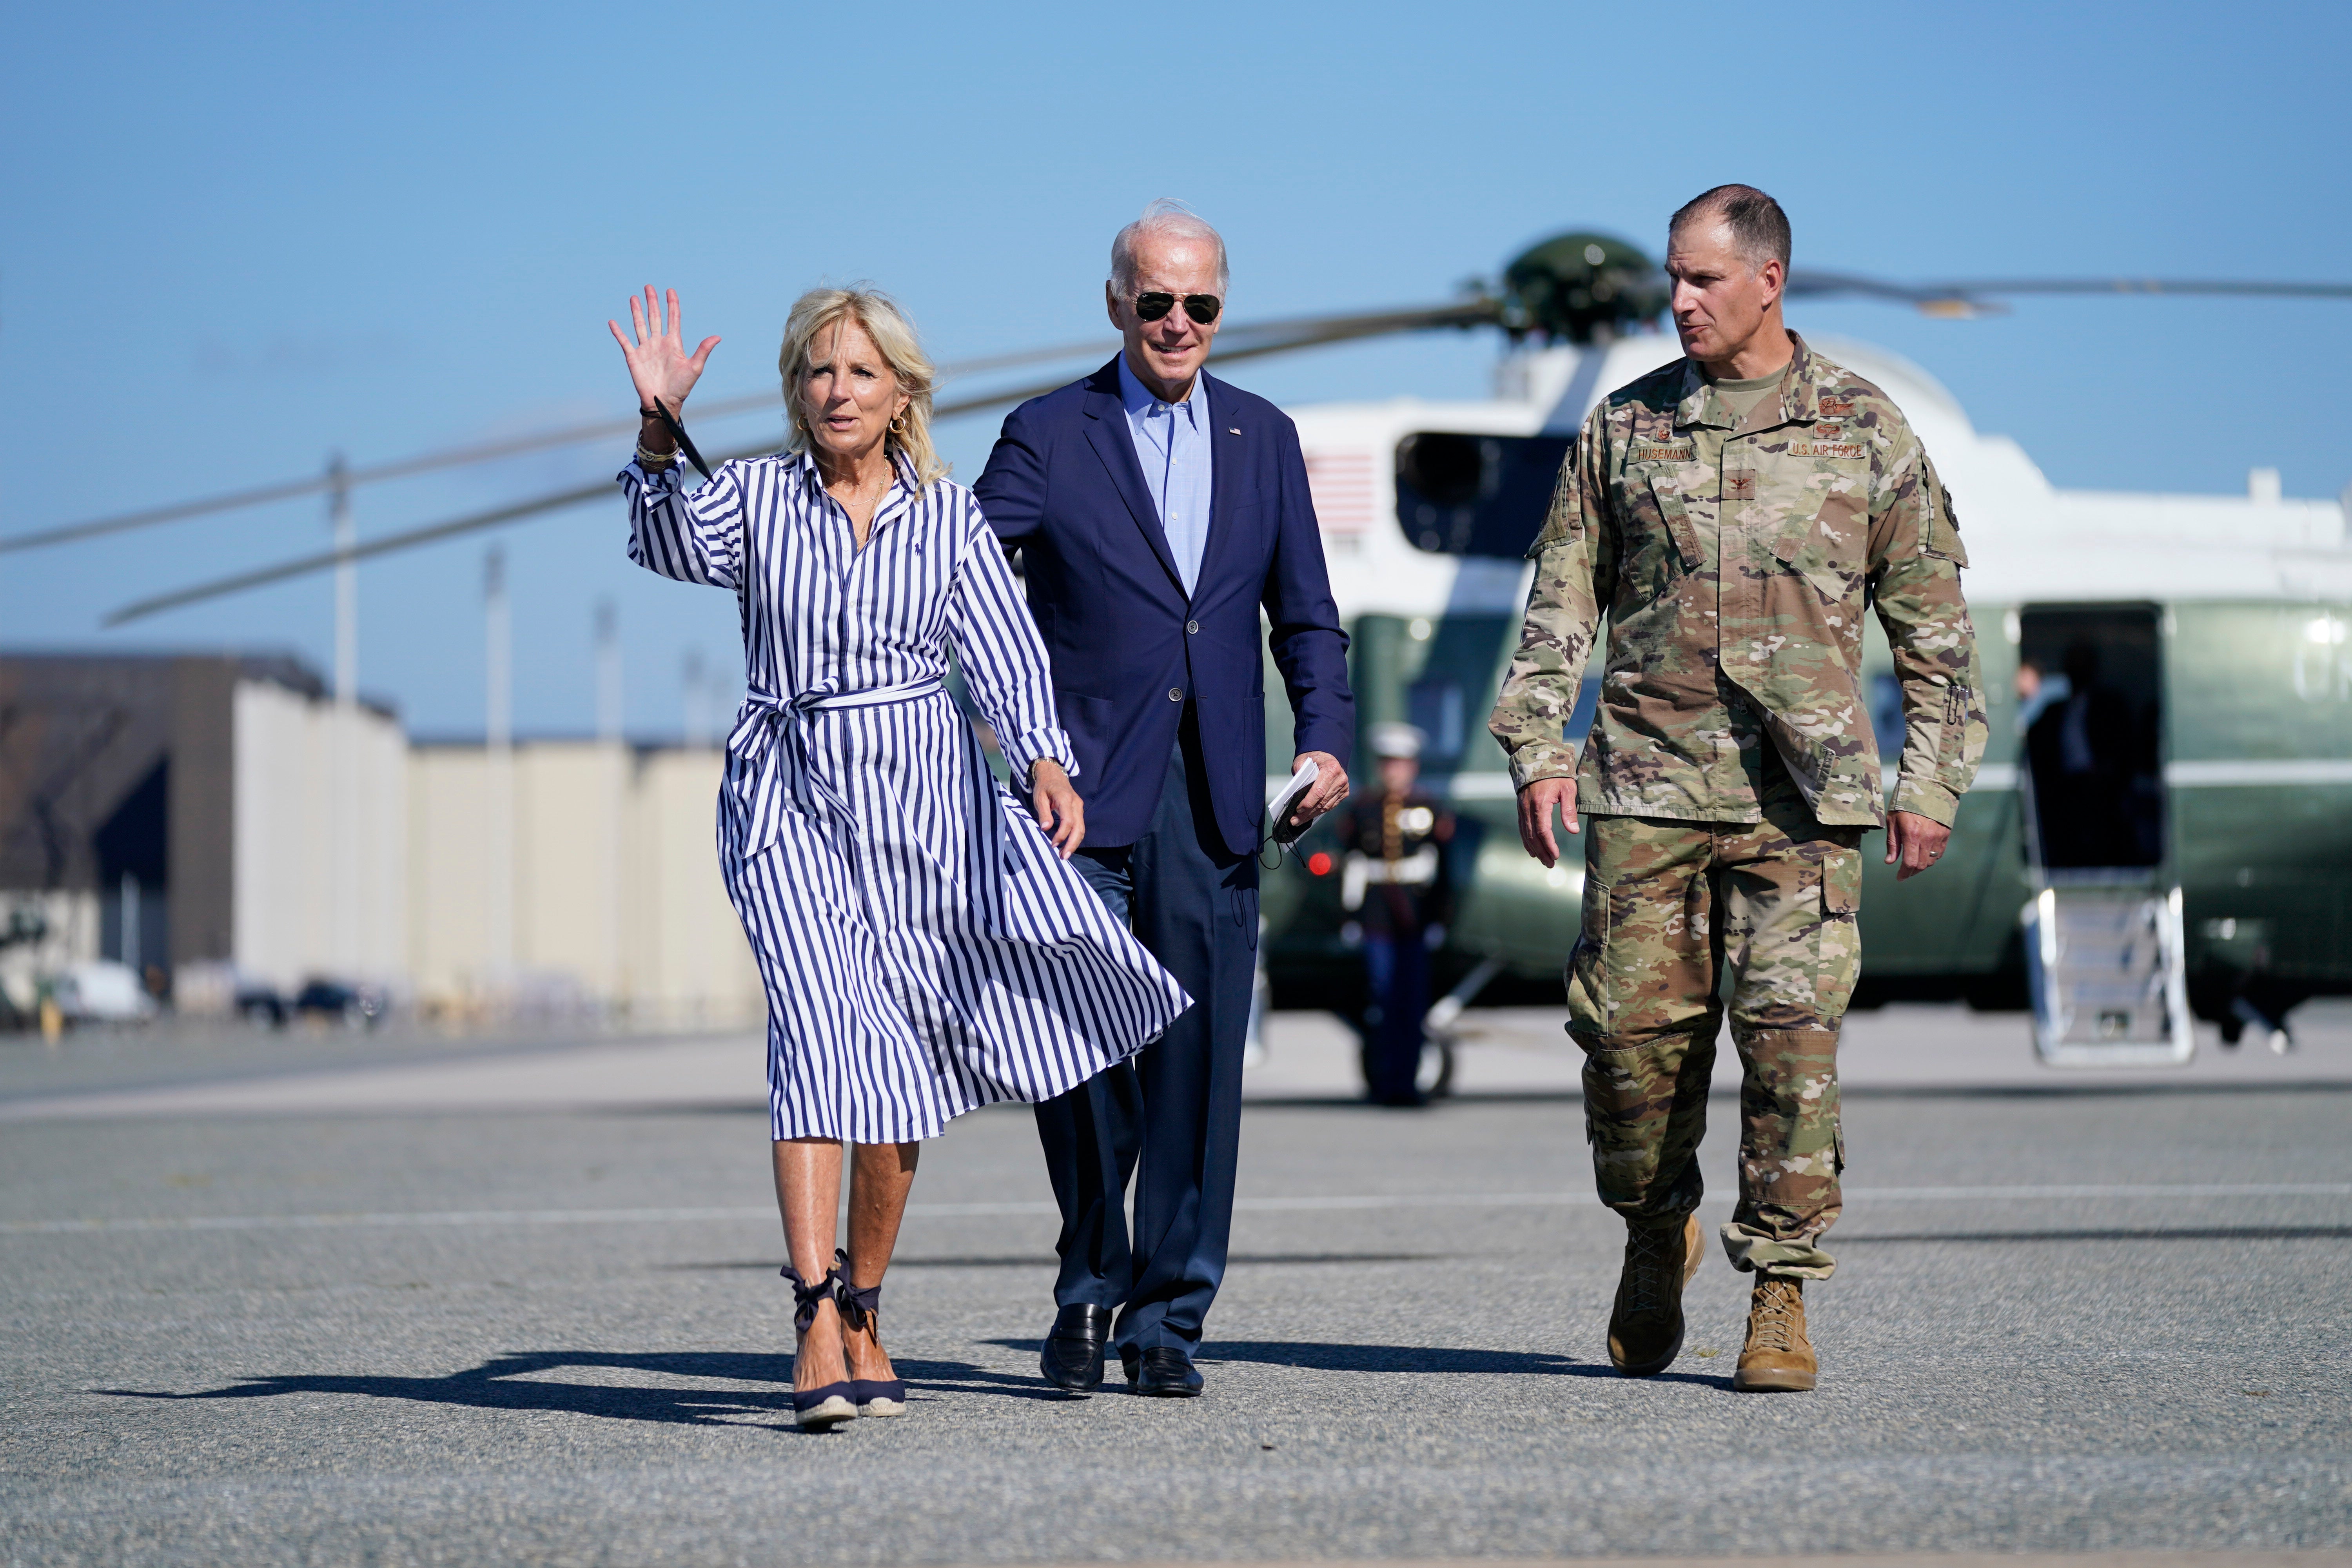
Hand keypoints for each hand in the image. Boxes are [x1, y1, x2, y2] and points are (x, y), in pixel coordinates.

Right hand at [607, 286, 719, 414]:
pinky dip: (618, 332)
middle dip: (653, 302)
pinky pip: (624, 341)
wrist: (664, 402)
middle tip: (649, 287)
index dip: (672, 304)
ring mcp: (646, 349)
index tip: (670, 290)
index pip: (673, 319)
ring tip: (634, 297)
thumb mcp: (695, 368)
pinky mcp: (633, 357)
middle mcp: (659, 343)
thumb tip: (718, 337)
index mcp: (674, 343)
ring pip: (640, 325)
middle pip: (655, 317)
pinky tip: (613, 321)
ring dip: (637, 311)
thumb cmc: (681, 387)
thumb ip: (703, 350)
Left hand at [1029, 760, 1084, 859]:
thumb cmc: (1044, 785)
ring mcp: (1079, 806)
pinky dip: (1075, 836)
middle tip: (1064, 857)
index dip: (1062, 835)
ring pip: (1082, 828)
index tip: (1053, 845)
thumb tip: (1045, 829)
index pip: (1068, 821)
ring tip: (1065, 854)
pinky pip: (1080, 825)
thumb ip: (1043, 813)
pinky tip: (1068, 845)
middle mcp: (1076, 803)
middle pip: (1079, 827)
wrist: (1053, 773)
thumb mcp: (1039, 798)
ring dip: (1075, 842)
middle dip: (1072, 844)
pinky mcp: (1078, 809)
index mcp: (1065, 799)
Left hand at [1289, 752, 1348, 825]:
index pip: (1319, 791)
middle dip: (1307, 813)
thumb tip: (1294, 789)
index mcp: (1331, 769)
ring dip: (1312, 815)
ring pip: (1326, 806)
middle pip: (1322, 801)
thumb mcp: (1303, 760)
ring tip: (1299, 821)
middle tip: (1294, 821)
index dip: (1308, 802)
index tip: (1297, 809)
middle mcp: (1340, 779)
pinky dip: (1319, 812)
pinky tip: (1309, 816)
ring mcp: (1344, 787)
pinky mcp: (1344, 793)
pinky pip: (1330, 806)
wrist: (1327, 756)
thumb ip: (1298, 771)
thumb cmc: (1314, 759)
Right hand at [1516, 777, 1578, 867]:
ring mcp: (1521, 808)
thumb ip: (1569, 810)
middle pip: (1532, 836)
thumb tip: (1573, 831)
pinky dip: (1526, 840)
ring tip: (1543, 860)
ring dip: (1533, 849)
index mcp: (1540, 804)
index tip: (1557, 856)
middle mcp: (1527, 808)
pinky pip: (1522, 828)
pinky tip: (1531, 849)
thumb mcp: (1568, 789)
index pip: (1543, 831)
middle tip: (1550, 864)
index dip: (1549, 846)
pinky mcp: (1520, 808)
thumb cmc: (1556, 773)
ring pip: (1525, 834)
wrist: (1536, 758)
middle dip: (1541, 852)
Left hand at [1886, 809, 1949, 880]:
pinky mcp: (1945, 834)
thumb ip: (1892, 843)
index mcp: (1912, 834)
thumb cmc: (1905, 805)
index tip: (1899, 878)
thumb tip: (1889, 862)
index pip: (1910, 863)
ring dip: (1921, 866)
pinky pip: (1939, 853)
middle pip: (1921, 865)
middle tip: (1904, 873)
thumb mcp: (1893, 821)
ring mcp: (1938, 836)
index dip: (1904, 873)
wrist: (1927, 790)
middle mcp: (1927, 838)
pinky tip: (1923, 856)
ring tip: (1912, 864)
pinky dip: (1931, 858)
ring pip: (1931, 861)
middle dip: (1912, 872)